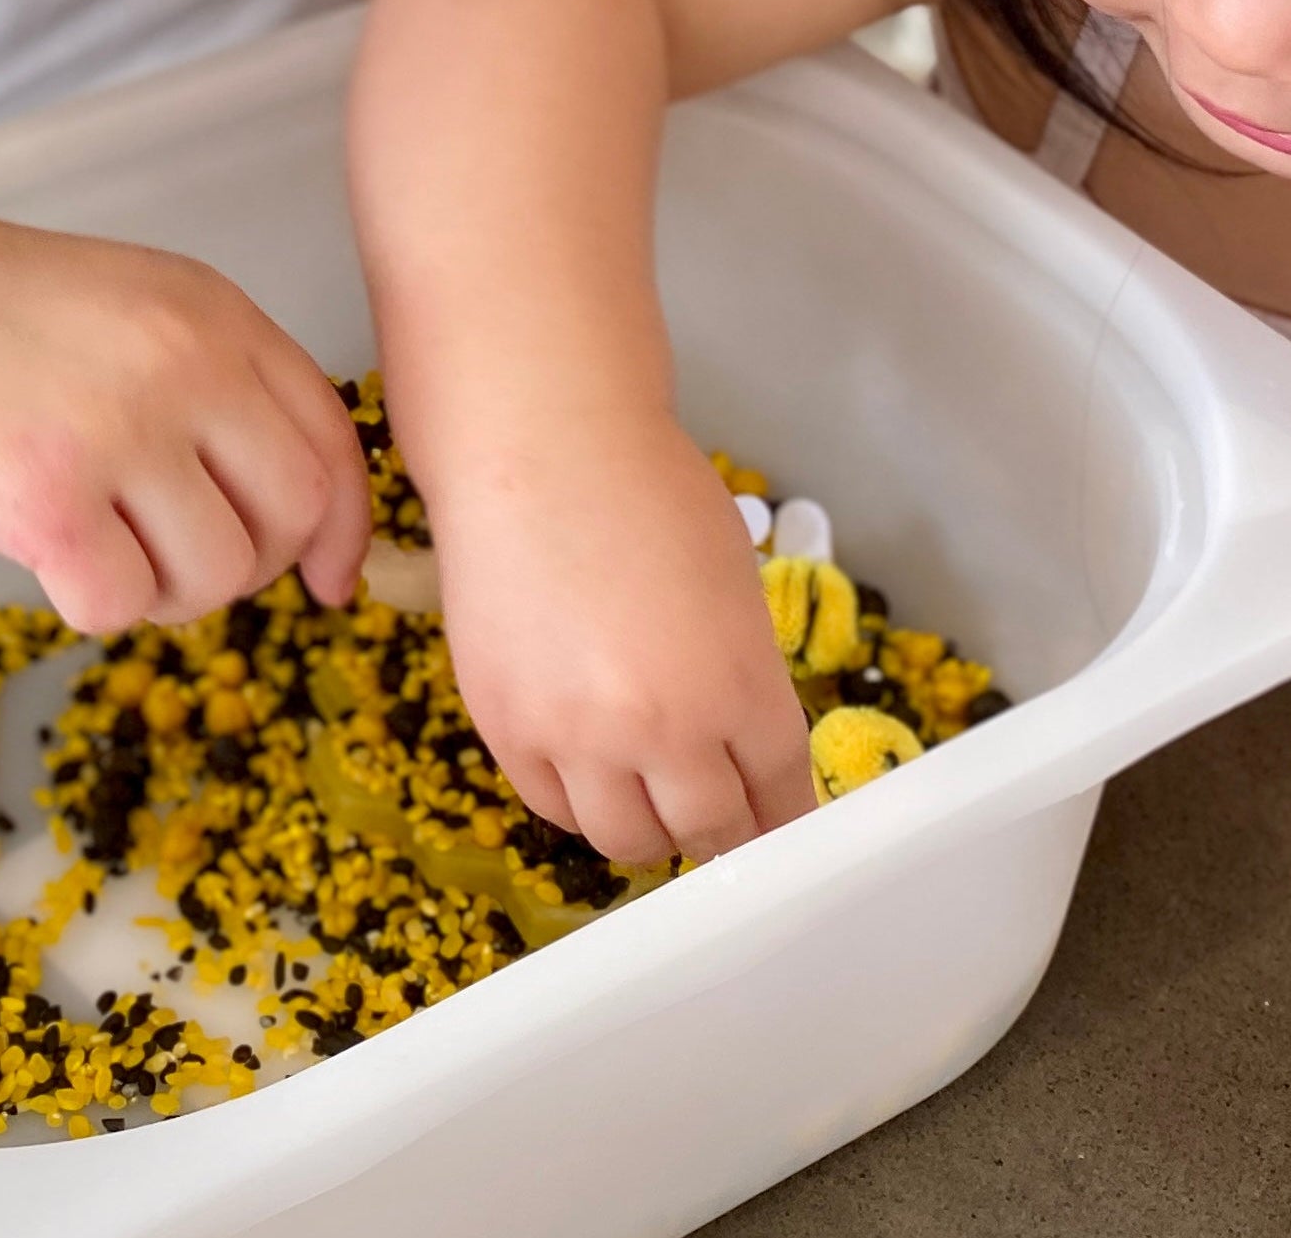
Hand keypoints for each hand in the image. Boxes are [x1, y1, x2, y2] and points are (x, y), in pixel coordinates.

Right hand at [0, 200, 369, 633]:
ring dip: (172, 592)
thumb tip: (308, 520)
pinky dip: (97, 602)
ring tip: (112, 550)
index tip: (330, 577)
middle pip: (294, 515)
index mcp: (222, 319)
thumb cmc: (8, 311)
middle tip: (185, 556)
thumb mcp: (148, 305)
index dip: (345, 528)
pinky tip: (57, 556)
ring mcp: (119, 432)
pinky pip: (121, 604)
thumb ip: (225, 384)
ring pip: (216, 573)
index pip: (334, 441)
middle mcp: (188, 366)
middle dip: (254, 562)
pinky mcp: (45, 499)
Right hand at [430, 412, 812, 867]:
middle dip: (721, 830)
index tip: (776, 822)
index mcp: (739, 686)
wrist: (537, 448)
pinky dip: (579, 801)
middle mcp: (664, 730)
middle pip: (708, 832)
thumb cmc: (647, 491)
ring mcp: (578, 738)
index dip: (782, 816)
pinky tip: (588, 768)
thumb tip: (739, 741)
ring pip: (626, 842)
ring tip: (647, 796)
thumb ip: (741, 675)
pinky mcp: (507, 730)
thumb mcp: (732, 583)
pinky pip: (553, 807)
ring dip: (648, 829)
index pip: (780, 794)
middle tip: (716, 818)